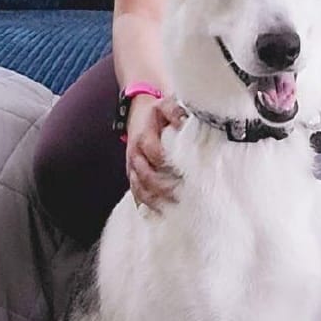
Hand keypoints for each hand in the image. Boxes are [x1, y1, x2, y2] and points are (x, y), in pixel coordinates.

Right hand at [125, 94, 186, 213]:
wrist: (138, 112)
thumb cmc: (157, 112)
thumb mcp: (166, 105)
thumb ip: (176, 111)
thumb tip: (186, 122)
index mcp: (143, 136)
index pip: (155, 153)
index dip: (170, 164)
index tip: (188, 172)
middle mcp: (135, 154)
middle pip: (147, 176)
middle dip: (165, 188)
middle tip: (185, 196)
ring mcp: (133, 167)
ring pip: (140, 189)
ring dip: (156, 200)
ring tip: (175, 209)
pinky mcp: (133, 176)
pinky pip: (137, 194)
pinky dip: (147, 205)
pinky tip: (160, 215)